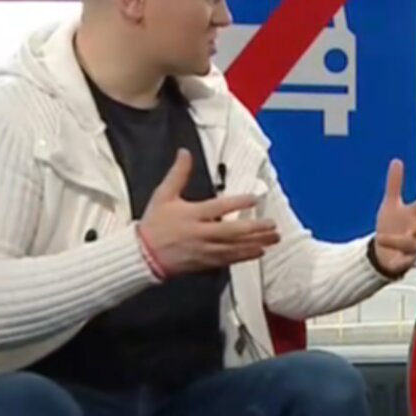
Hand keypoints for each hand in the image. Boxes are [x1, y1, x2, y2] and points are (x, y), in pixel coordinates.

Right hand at [137, 149, 279, 275]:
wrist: (142, 255)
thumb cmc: (154, 224)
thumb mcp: (163, 195)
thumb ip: (178, 174)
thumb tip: (184, 153)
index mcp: (191, 215)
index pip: (219, 207)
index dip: (238, 203)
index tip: (255, 198)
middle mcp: (200, 233)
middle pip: (232, 231)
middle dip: (254, 228)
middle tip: (272, 224)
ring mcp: (204, 250)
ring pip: (234, 248)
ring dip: (255, 243)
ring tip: (273, 238)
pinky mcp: (205, 263)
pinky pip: (228, 260)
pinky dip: (245, 256)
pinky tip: (258, 251)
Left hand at [371, 158, 415, 277]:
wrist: (384, 252)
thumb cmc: (392, 227)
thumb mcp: (391, 205)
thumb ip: (395, 184)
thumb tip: (397, 161)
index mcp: (414, 216)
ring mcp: (412, 248)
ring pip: (413, 245)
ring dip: (402, 241)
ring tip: (383, 237)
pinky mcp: (404, 262)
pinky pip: (404, 262)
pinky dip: (402, 261)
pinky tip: (397, 259)